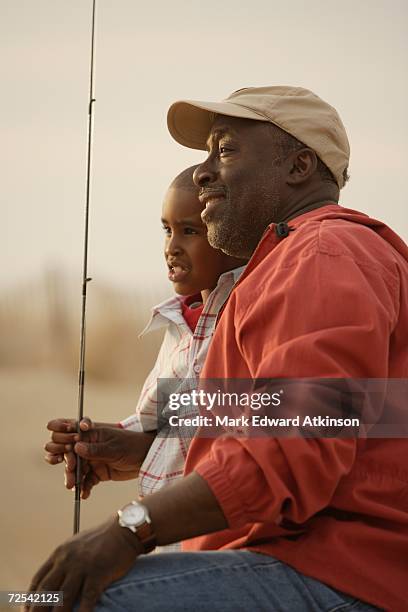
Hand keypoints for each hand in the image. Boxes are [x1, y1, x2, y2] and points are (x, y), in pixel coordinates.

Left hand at [24, 515, 141, 611]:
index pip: (38, 580)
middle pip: (46, 591)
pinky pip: (87, 598)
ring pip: (63, 598)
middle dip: (38, 610)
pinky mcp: (98, 573)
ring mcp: (82, 567)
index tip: (28, 610)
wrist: (124, 529)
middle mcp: (67, 560)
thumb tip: (55, 578)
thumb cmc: (102, 539)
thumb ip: (65, 560)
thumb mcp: (76, 545)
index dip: (30, 599)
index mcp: (60, 554)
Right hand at [74, 423, 154, 497]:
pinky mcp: (99, 473)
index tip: (68, 463)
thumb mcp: (113, 448)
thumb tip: (76, 447)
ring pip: (78, 471)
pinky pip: (87, 481)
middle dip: (70, 469)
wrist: (147, 458)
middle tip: (70, 480)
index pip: (74, 441)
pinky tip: (84, 494)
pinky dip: (85, 488)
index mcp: (93, 436)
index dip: (67, 450)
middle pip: (73, 458)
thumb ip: (95, 450)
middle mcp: (90, 448)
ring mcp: (94, 461)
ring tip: (75, 488)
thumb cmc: (132, 446)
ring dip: (75, 480)